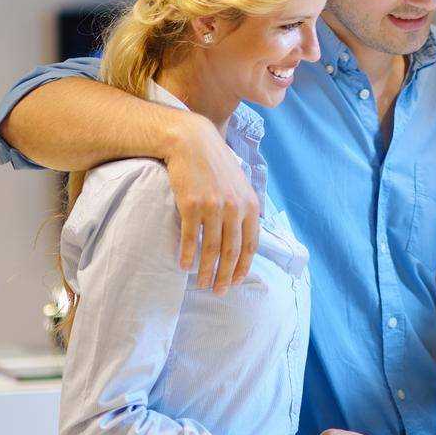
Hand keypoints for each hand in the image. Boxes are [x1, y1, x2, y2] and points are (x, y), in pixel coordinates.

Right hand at [163, 110, 259, 293]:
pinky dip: (187, 254)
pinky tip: (184, 266)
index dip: (244, 266)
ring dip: (207, 271)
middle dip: (226, 275)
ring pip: (211, 248)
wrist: (192, 142)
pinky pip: (189, 237)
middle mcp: (234, 207)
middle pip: (232, 251)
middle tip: (220, 292)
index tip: (237, 281)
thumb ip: (245, 207)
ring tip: (202, 285)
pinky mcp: (191, 204)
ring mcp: (213, 207)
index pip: (251, 244)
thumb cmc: (216, 164)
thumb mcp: (240, 184)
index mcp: (250, 205)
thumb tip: (248, 231)